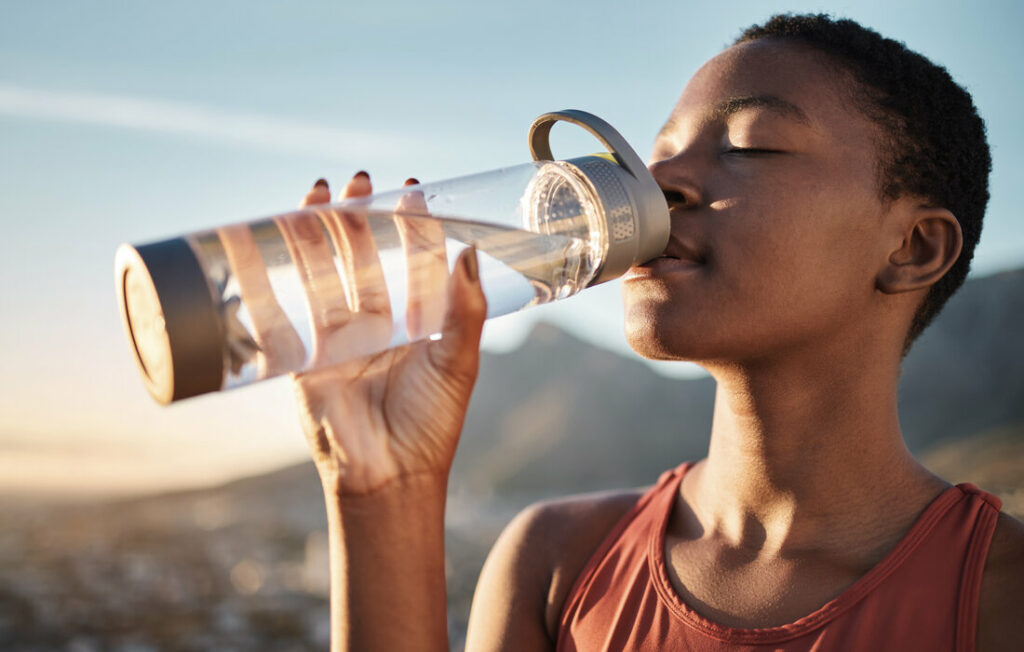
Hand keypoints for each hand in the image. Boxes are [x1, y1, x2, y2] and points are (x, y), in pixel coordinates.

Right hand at [288, 173, 486, 495]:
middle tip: (361, 182)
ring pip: (324, 271)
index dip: (411, 225)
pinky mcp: (302, 354)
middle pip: (363, 257)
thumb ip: (466, 309)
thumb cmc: (431, 424)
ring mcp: (337, 336)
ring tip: (322, 192)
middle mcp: (377, 324)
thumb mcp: (458, 361)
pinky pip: (284, 306)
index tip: (411, 190)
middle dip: (360, 218)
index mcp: (417, 322)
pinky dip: (273, 272)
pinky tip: (269, 238)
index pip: (411, 260)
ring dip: (319, 232)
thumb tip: (469, 251)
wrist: (388, 475)